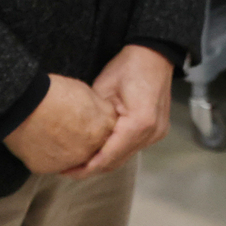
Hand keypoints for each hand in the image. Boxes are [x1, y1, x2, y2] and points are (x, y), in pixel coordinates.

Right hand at [3, 73, 114, 174]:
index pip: (108, 133)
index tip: (88, 121)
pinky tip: (42, 140)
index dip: (97, 126)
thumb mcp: (87, 93)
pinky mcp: (47, 169)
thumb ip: (99, 110)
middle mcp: (88, 151)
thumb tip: (100, 116)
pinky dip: (49, 155)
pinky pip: (52, 164)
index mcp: (101, 130)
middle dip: (84, 140)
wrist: (24, 104)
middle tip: (70, 128)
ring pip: (72, 160)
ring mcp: (67, 162)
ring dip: (68, 150)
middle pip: (91, 149)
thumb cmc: (54, 93)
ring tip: (55, 134)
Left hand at [67, 44, 174, 178]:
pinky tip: (100, 150)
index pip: (109, 156)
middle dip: (93, 168)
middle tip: (69, 169)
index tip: (67, 171)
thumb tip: (79, 139)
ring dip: (105, 161)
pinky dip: (116, 151)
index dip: (87, 168)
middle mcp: (152, 133)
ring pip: (126, 156)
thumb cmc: (128, 65)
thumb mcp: (103, 88)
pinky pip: (133, 147)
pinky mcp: (157, 130)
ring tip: (81, 162)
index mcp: (139, 123)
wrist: (155, 54)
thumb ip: (94, 118)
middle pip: (118, 161)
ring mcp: (157, 133)